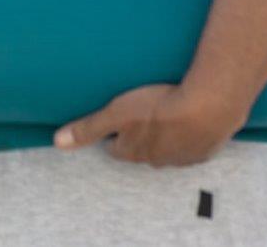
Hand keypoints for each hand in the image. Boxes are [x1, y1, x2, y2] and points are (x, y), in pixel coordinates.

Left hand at [54, 83, 246, 167]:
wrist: (209, 106)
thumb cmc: (158, 107)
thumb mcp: (116, 113)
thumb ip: (87, 128)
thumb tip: (57, 142)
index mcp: (133, 152)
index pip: (114, 148)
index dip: (111, 133)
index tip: (113, 121)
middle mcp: (157, 160)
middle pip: (139, 150)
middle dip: (136, 135)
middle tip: (138, 113)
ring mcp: (183, 158)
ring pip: (165, 149)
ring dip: (163, 135)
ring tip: (163, 113)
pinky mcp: (204, 151)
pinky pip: (190, 146)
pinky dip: (186, 135)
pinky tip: (187, 117)